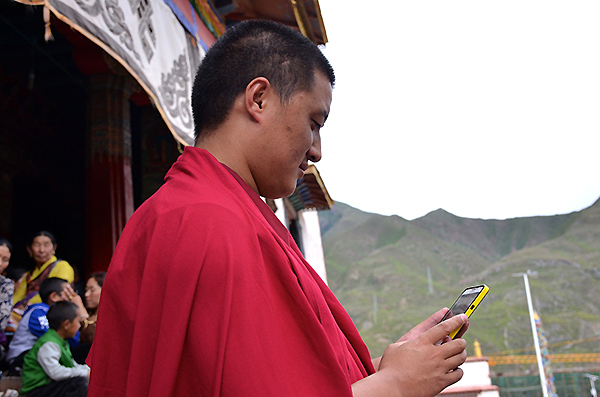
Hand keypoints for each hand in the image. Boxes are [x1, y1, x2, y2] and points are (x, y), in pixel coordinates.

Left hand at [61, 285, 88, 316]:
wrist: (81, 311)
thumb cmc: (79, 306)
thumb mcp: (78, 300)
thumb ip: (75, 297)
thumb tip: (72, 293)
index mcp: (78, 297)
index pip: (73, 292)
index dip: (70, 289)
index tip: (68, 285)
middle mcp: (75, 298)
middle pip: (70, 293)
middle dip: (67, 290)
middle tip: (64, 286)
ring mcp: (73, 301)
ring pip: (68, 296)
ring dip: (65, 293)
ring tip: (62, 290)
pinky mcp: (71, 304)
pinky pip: (67, 300)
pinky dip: (64, 297)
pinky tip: (62, 295)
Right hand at [354, 314, 468, 396]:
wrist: (392, 388)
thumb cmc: (390, 367)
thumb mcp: (396, 347)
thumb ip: (409, 341)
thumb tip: (417, 340)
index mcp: (422, 342)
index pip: (444, 327)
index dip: (455, 320)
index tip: (462, 317)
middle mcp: (433, 354)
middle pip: (458, 342)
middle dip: (461, 340)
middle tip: (460, 341)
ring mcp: (439, 368)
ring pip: (460, 357)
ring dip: (461, 354)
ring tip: (458, 354)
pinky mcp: (441, 382)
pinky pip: (458, 374)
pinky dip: (458, 370)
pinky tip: (453, 369)